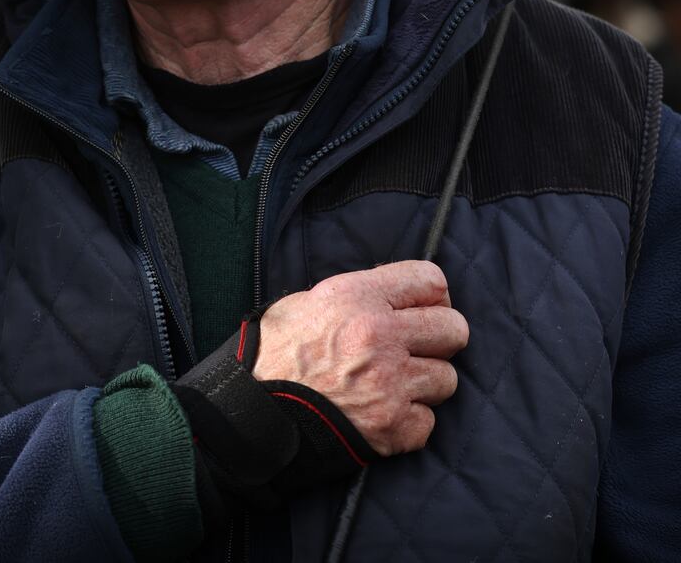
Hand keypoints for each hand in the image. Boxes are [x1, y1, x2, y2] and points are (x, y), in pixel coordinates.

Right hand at [252, 261, 468, 455]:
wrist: (253, 414)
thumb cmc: (275, 354)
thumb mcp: (309, 301)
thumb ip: (359, 293)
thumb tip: (394, 293)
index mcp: (359, 297)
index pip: (431, 280)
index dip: (432, 295)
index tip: (424, 308)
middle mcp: (381, 336)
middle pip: (454, 329)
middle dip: (440, 339)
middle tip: (417, 348)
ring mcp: (390, 384)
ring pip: (447, 379)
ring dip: (425, 383)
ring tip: (393, 385)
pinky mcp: (392, 428)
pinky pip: (428, 422)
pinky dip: (410, 422)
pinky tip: (383, 415)